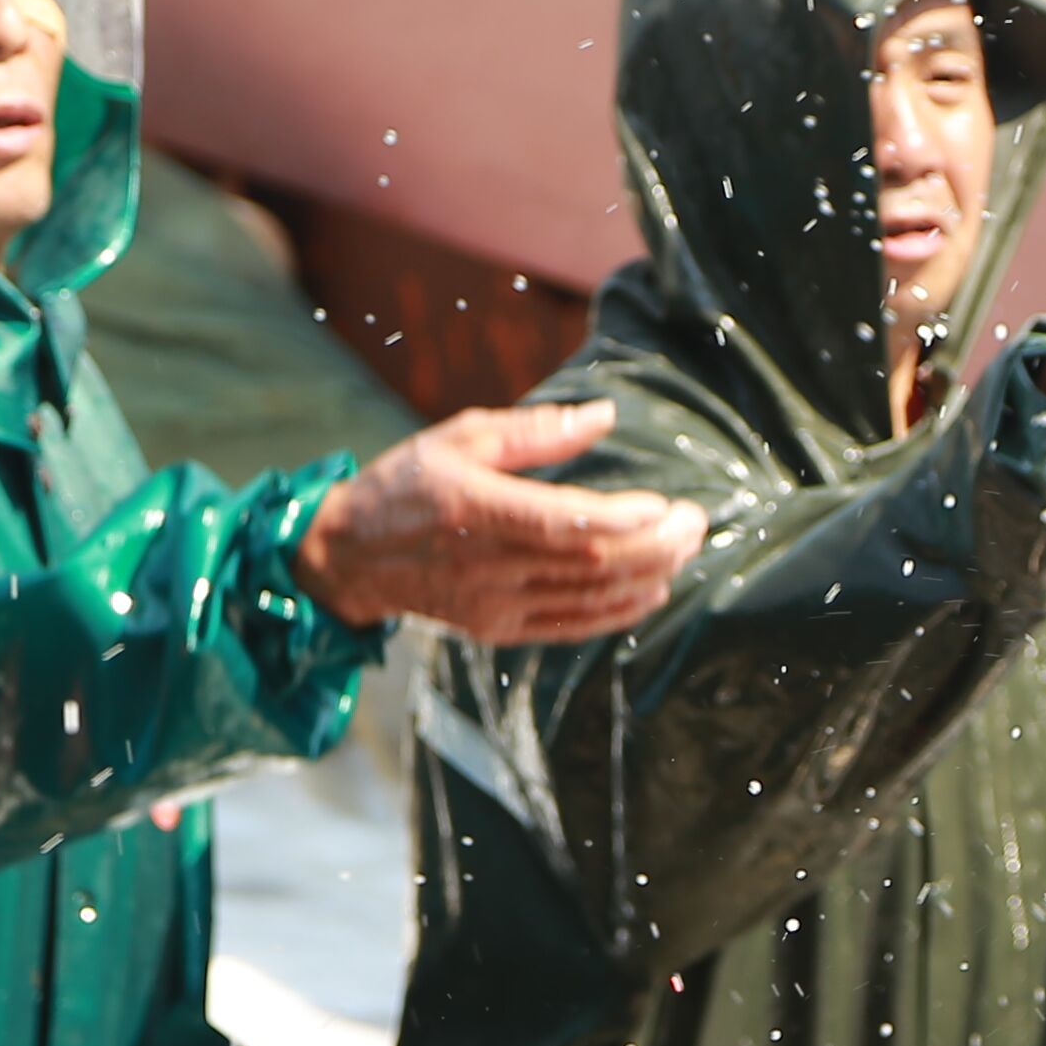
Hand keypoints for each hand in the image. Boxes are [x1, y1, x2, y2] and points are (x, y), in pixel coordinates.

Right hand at [294, 400, 703, 642]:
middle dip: (655, 546)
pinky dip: (618, 612)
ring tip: (685, 549)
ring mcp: (492, 604)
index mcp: (475, 509)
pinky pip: (570, 627)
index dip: (623, 520)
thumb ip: (537, 431)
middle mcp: (486, 564)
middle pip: (590, 565)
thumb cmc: (408, 482)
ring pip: (588, 600)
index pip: (565, 525)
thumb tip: (604, 417)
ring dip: (648, 577)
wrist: (350, 554)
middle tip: (694, 523)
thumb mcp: (462, 437)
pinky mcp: (496, 629)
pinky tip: (652, 590)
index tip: (664, 503)